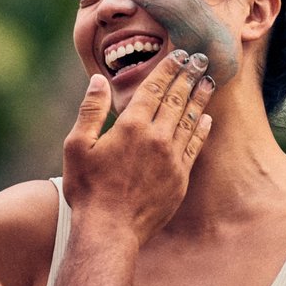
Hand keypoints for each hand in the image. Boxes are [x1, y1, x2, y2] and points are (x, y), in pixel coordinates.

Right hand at [62, 50, 212, 245]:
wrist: (109, 231)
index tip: (181, 54)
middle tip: (202, 59)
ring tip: (209, 81)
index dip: (168, 69)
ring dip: (199, 98)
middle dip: (189, 76)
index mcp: (131, 126)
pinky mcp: (180, 178)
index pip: (154, 89)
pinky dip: (201, 129)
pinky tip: (206, 118)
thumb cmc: (88, 189)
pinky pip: (194, 146)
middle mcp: (156, 138)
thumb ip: (91, 110)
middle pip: (176, 99)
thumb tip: (99, 80)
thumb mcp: (76, 146)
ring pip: (189, 120)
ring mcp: (171, 159)